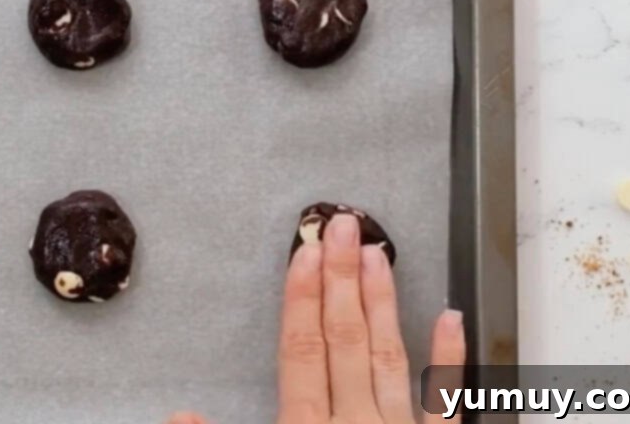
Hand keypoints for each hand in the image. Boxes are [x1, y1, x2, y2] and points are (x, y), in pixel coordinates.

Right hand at [167, 214, 465, 423]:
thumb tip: (177, 417)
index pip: (302, 356)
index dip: (300, 301)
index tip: (304, 252)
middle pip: (344, 343)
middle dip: (340, 282)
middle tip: (343, 224)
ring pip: (389, 360)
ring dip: (382, 304)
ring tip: (381, 253)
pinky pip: (448, 406)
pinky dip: (450, 360)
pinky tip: (453, 316)